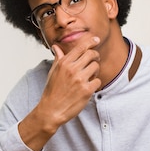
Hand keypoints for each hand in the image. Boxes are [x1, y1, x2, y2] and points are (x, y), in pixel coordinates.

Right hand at [18, 36, 100, 150]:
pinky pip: (98, 81)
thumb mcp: (53, 72)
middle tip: (95, 60)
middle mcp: (72, 69)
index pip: (80, 47)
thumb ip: (58, 58)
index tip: (96, 40)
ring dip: (95, 71)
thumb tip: (56, 47)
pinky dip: (95, 83)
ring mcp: (80, 79)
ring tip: (90, 76)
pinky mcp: (87, 90)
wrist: (51, 110)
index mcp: (64, 63)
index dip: (91, 42)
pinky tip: (89, 87)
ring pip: (96, 67)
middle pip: (91, 54)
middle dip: (96, 56)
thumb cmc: (51, 91)